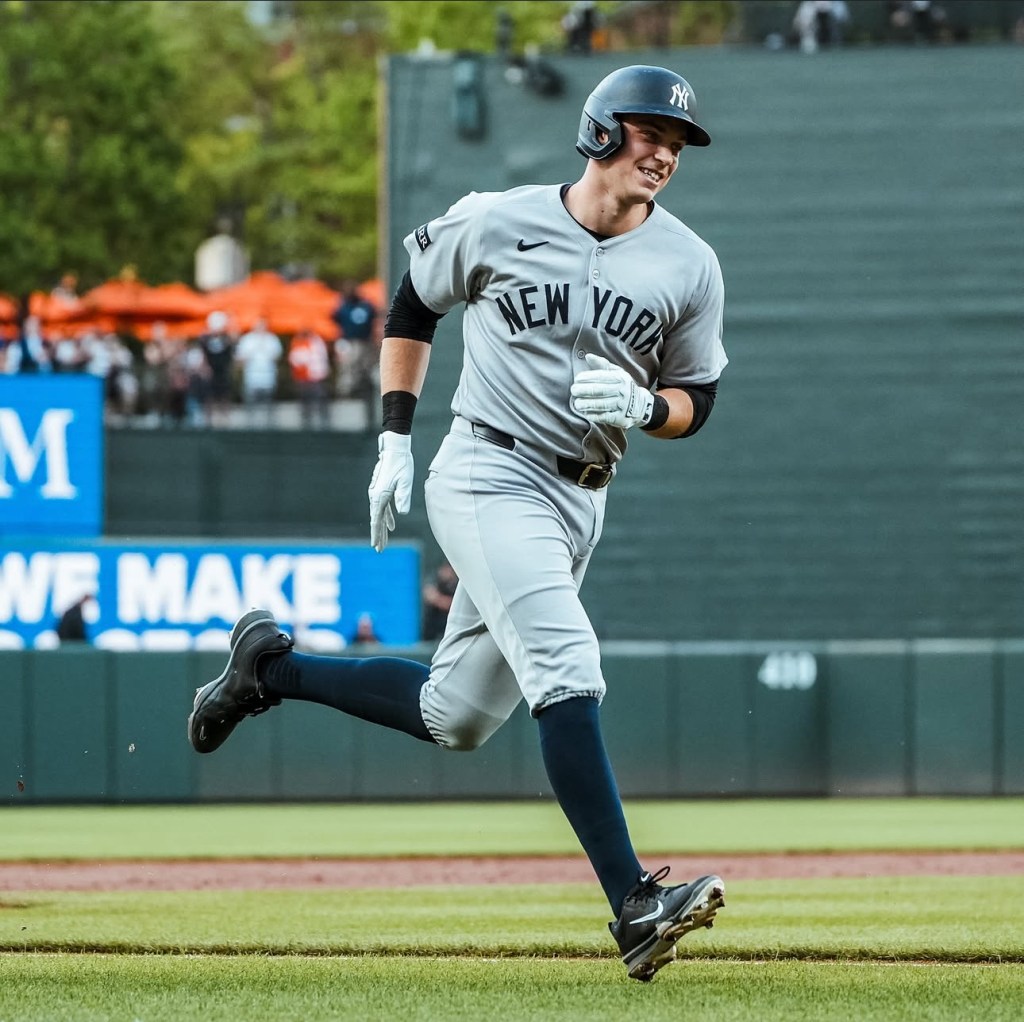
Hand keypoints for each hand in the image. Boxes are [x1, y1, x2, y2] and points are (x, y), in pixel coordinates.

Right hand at [368, 431, 413, 551]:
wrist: (395, 449)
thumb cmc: (402, 464)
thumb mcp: (405, 481)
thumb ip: (403, 497)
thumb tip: (401, 513)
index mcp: (380, 496)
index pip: (376, 520)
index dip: (377, 534)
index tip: (375, 546)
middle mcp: (375, 495)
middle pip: (376, 520)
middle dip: (378, 535)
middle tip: (379, 550)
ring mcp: (377, 492)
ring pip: (379, 514)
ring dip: (382, 528)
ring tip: (384, 541)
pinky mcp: (382, 489)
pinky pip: (383, 507)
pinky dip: (387, 517)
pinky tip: (392, 525)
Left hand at [570, 353, 653, 428]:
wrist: (641, 405)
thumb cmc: (624, 387)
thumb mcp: (617, 373)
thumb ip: (602, 365)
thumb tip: (588, 356)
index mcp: (621, 378)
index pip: (602, 377)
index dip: (588, 377)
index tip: (577, 379)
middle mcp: (622, 391)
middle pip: (600, 390)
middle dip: (585, 390)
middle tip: (573, 391)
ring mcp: (622, 405)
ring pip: (602, 404)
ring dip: (587, 404)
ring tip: (576, 404)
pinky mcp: (620, 418)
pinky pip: (605, 417)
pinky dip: (594, 416)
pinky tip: (586, 413)